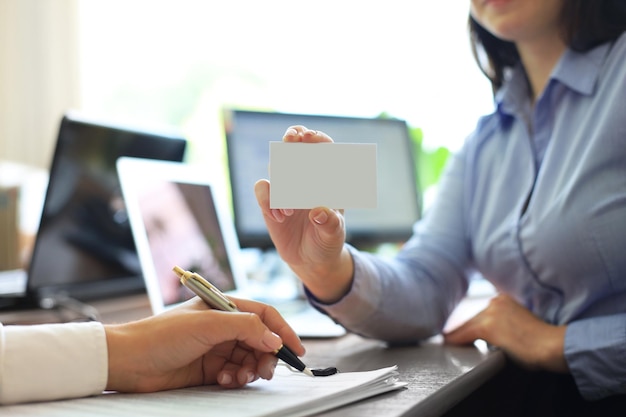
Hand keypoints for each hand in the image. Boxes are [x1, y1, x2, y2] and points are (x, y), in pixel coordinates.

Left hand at [104, 297, 304, 392]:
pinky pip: (234, 374)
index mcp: (225, 307)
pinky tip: (223, 380)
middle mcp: (223, 326)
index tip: (296, 349)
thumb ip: (245, 328)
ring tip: (239, 377)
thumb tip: (274, 339)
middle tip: (264, 371)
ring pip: (249, 359)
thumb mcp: (208, 324)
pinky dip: (235, 379)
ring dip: (250, 370)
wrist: (129, 361)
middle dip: (266, 356)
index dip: (282, 331)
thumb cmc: (162, 335)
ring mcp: (216, 348)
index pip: (264, 315)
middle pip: (260, 340)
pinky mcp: (209, 369)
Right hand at [254, 126, 353, 302]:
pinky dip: (267, 199)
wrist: (310, 259)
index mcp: (326, 179)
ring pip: (277, 165)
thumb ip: (330, 223)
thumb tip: (319, 212)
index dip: (316, 139)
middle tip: (291, 138)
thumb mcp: (333, 234)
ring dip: (282, 180)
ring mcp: (285, 187)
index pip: (323, 149)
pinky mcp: (269, 201)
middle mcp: (304, 178)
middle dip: (292, 138)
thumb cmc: (327, 240)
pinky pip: (262, 188)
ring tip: (292, 210)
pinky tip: (280, 217)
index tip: (310, 137)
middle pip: (295, 147)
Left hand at [444, 294, 568, 372]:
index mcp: (506, 298)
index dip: (473, 320)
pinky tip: (448, 342)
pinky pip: (464, 334)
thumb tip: (495, 333)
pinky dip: (455, 339)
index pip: (483, 310)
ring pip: (468, 325)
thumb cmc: (544, 340)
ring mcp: (491, 313)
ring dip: (460, 334)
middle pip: (473, 317)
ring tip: (450, 339)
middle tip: (453, 335)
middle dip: (465, 328)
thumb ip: (508, 321)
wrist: (553, 345)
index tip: (464, 326)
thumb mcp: (523, 322)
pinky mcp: (487, 327)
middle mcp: (497, 301)